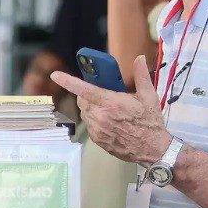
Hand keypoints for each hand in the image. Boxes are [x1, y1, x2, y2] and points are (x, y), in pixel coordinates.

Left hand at [51, 54, 170, 165]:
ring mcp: (97, 129)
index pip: (84, 89)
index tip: (55, 75)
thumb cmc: (151, 122)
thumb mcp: (149, 96)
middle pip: (82, 99)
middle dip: (87, 93)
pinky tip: (108, 119)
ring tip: (107, 108)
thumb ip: (142, 75)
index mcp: (111, 103)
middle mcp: (101, 116)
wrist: (152, 148)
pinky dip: (94, 119)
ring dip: (91, 107)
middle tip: (101, 92)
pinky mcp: (97, 139)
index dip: (68, 81)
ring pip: (85, 112)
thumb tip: (139, 58)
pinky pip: (89, 124)